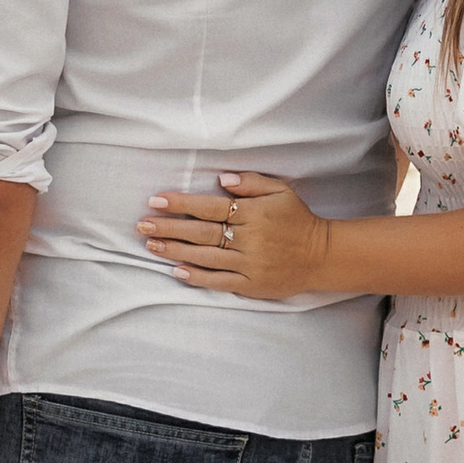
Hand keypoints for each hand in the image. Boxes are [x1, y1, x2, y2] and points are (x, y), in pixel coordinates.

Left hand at [140, 171, 329, 300]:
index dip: (181, 204)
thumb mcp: (280, 191)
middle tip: (142, 225)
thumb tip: (222, 178)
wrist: (321, 256)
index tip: (156, 201)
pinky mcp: (251, 284)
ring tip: (151, 245)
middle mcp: (249, 238)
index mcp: (254, 213)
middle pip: (202, 232)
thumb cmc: (297, 220)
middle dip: (169, 228)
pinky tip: (176, 270)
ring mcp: (249, 263)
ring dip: (175, 251)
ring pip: (205, 256)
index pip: (211, 207)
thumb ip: (251, 182)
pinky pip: (219, 281)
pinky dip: (197, 276)